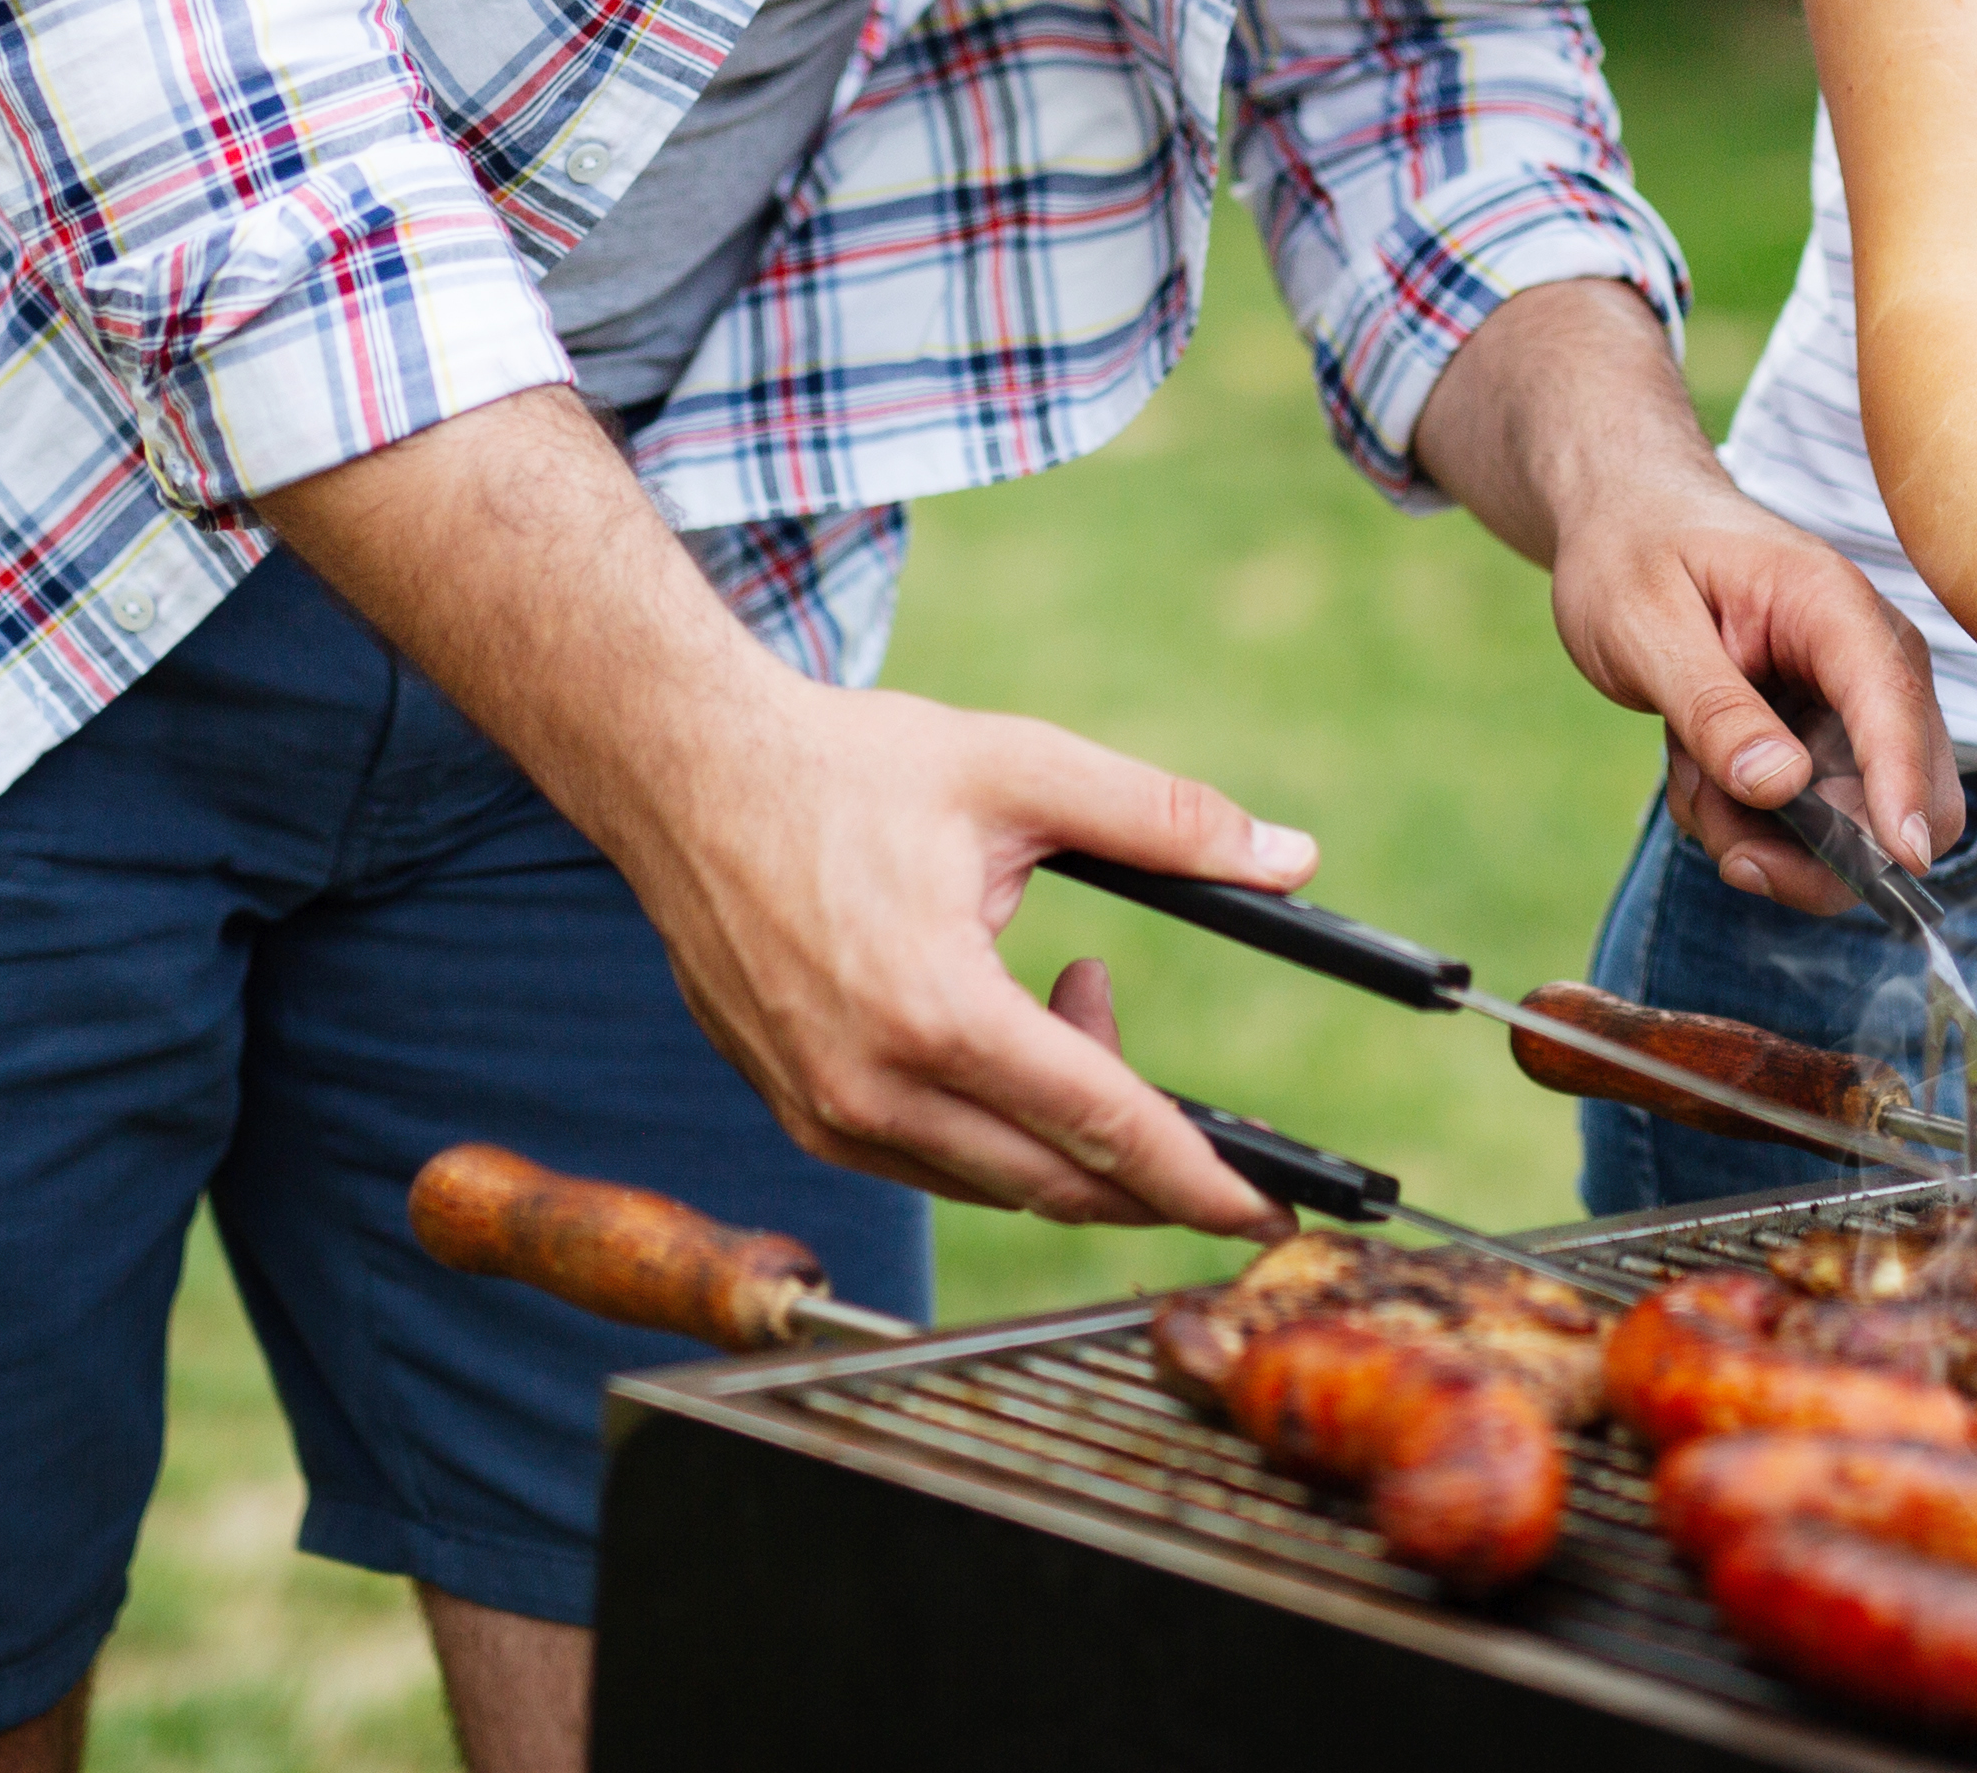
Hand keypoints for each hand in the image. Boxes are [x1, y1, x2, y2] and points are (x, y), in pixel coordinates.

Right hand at [604, 673, 1313, 1234]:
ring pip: (996, 1179)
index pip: (1105, 1128)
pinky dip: (1000, 1123)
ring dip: (1071, 1126)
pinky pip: (932, 1163)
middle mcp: (874, 1091)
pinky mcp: (799, 1117)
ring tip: (1079, 992)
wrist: (684, 775)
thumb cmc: (844, 767)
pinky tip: (1012, 1025)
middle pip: (1058, 1182)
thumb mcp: (1018, 770)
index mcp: (937, 1012)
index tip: (1272, 1209)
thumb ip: (1163, 818)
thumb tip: (1292, 857)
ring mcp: (826, 1116)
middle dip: (1154, 1171)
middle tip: (1224, 1136)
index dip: (1202, 1177)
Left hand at [1412, 277, 1957, 908]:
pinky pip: (1813, 827)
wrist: (1628, 525)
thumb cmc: (1634, 552)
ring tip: (1688, 775)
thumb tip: (1781, 786)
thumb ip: (1711, 706)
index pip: (1893, 708)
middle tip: (1723, 842)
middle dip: (1818, 849)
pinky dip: (1750, 824)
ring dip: (1766, 839)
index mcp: (1834, 608)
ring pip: (1855, 830)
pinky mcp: (1828, 743)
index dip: (1903, 792)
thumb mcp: (1643, 625)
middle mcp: (1870, 663)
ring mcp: (1855, 709)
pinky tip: (1698, 768)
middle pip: (1907, 794)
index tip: (1901, 865)